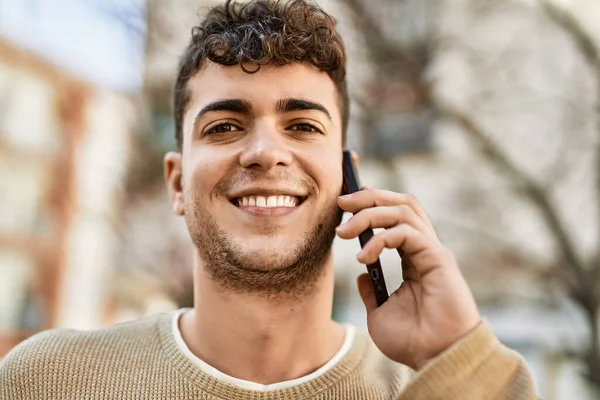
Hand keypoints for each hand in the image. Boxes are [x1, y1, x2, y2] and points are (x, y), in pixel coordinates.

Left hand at [336, 187, 480, 370]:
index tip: (345, 203)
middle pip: (401, 203)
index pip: (395, 218)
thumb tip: (362, 274)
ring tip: (344, 230)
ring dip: (369, 213)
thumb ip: (371, 291)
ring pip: (403, 210)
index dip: (372, 203)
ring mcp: (433, 251)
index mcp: (413, 259)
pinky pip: (406, 233)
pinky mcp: (438, 258)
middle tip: (341, 201)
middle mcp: (425, 249)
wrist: (436, 360)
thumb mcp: (379, 313)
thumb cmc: (413, 341)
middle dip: (369, 197)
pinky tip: (363, 256)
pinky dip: (380, 238)